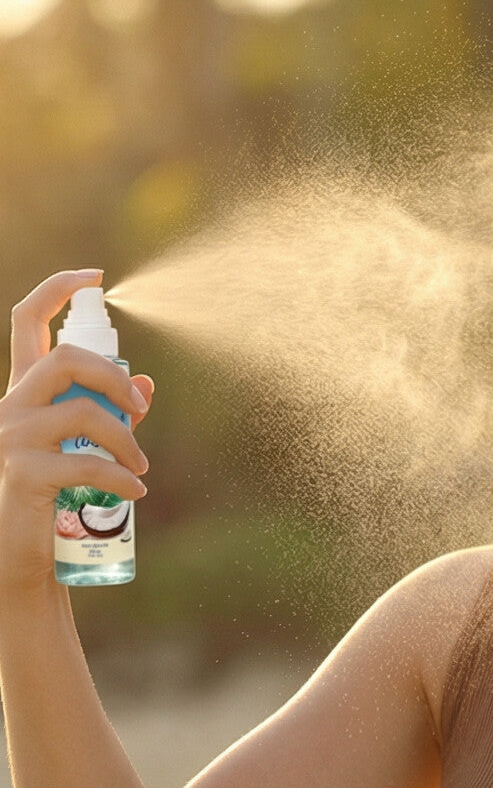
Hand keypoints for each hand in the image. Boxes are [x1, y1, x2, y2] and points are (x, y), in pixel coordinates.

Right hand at [0, 270, 153, 590]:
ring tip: (140, 466)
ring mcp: (9, 438)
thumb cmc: (51, 493)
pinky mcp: (20, 473)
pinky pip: (87, 464)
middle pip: (65, 357)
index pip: (26, 321)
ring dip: (127, 439)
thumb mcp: (78, 445)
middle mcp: (9, 405)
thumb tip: (145, 383)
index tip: (94, 275)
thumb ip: (109, 412)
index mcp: (23, 391)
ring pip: (85, 412)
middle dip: (114, 376)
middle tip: (137, 407)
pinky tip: (136, 490)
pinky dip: (122, 476)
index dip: (57, 288)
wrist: (17, 552)